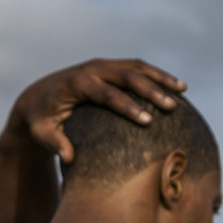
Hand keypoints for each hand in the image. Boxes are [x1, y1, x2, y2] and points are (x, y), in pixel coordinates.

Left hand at [9, 58, 187, 162]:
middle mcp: (91, 69)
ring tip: (183, 90)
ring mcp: (102, 66)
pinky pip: (138, 68)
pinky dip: (158, 76)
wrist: (39, 96)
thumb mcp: (41, 132)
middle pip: (126, 76)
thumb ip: (53, 142)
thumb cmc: (43, 119)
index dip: (127, 106)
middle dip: (150, 90)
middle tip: (170, 107)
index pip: (106, 93)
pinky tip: (178, 88)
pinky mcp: (111, 67)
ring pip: (136, 67)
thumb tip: (67, 156)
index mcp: (76, 83)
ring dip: (161, 78)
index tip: (147, 122)